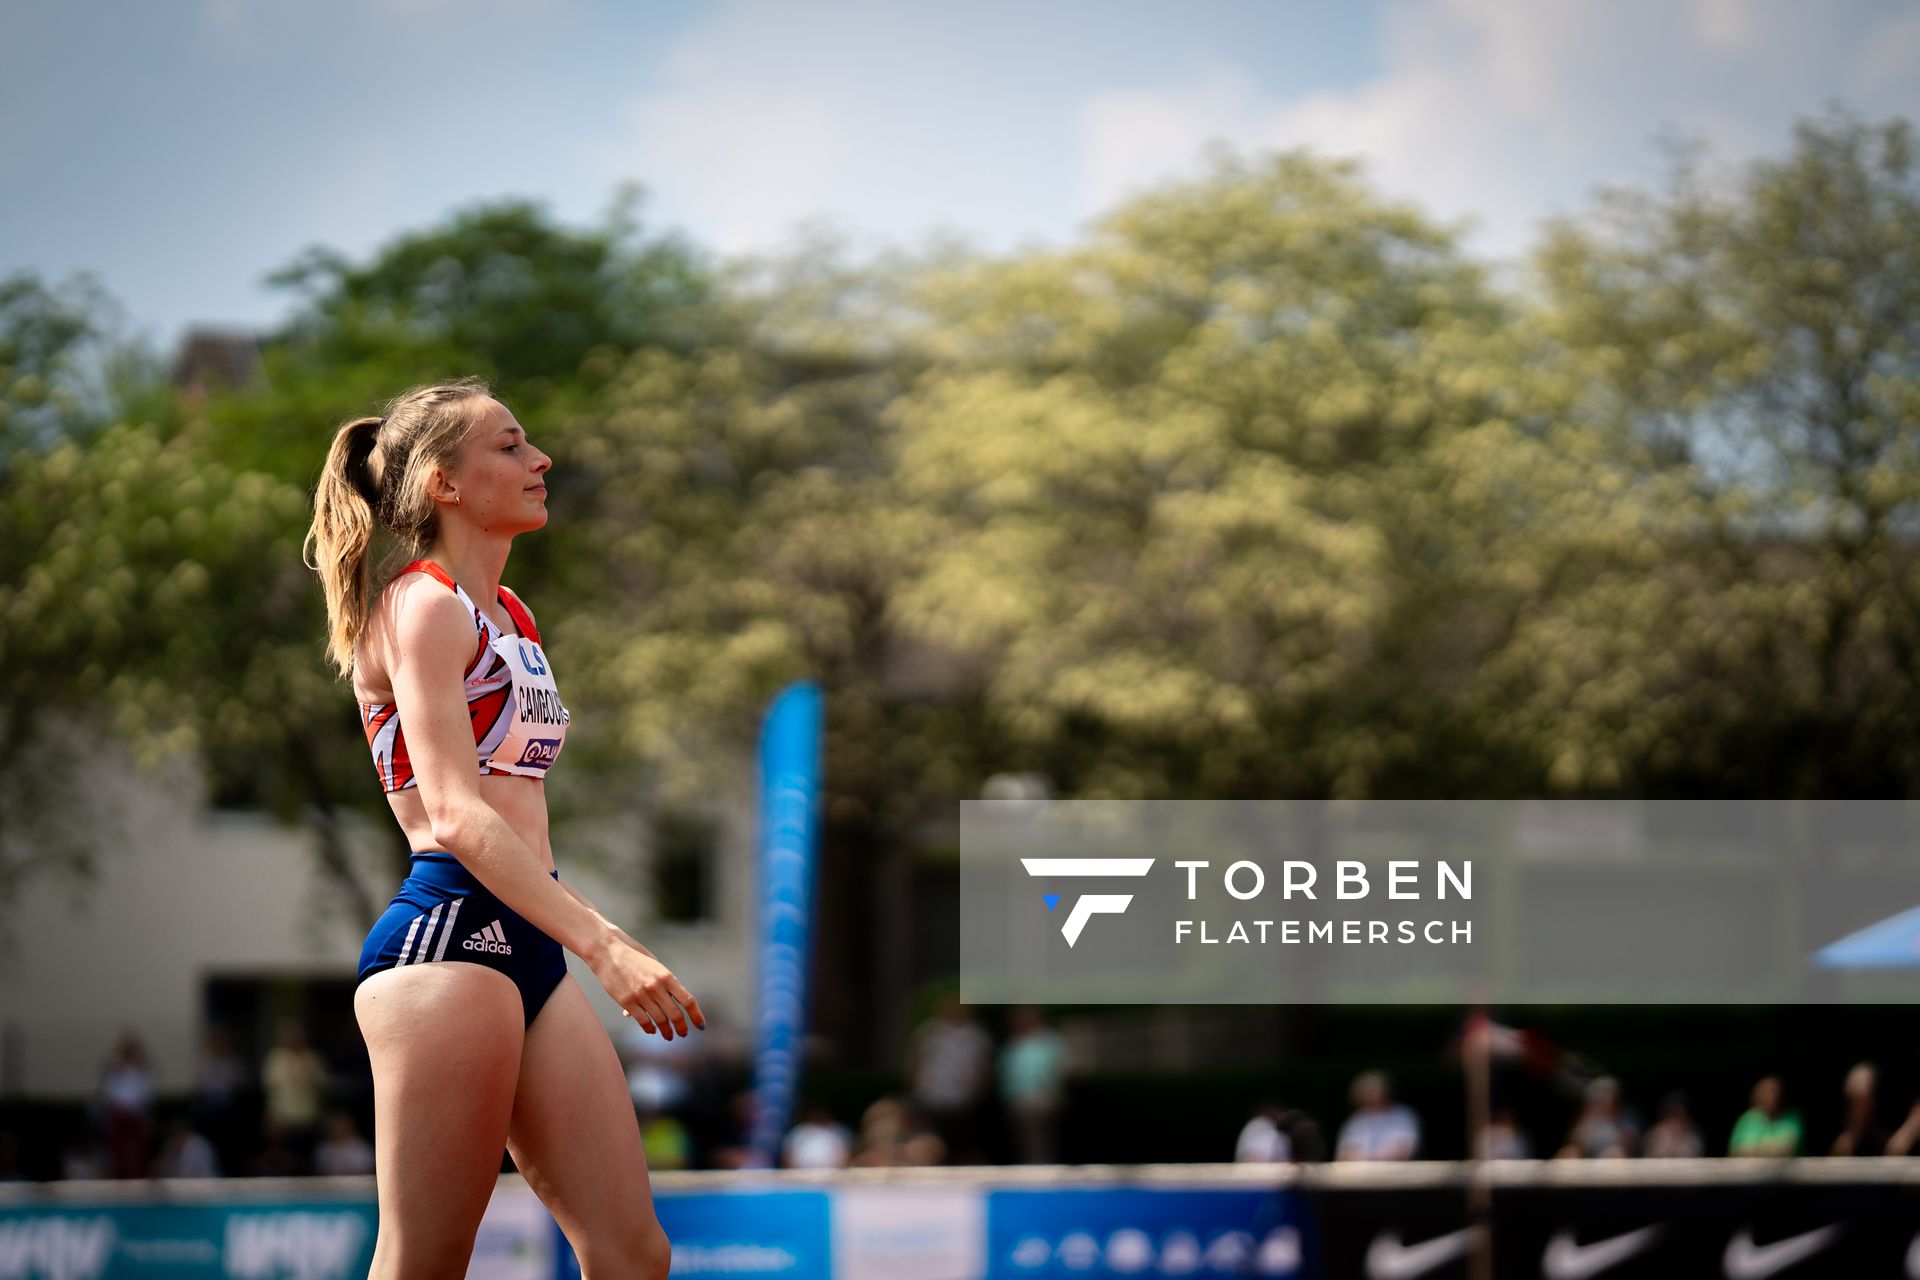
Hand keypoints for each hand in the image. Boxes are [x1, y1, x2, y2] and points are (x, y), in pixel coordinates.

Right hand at [590, 936, 704, 1039]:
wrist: (608, 951)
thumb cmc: (633, 957)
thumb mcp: (654, 965)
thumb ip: (663, 983)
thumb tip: (670, 1003)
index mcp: (666, 976)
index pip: (688, 1000)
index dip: (696, 1015)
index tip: (701, 1025)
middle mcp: (656, 987)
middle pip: (675, 1014)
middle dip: (681, 1027)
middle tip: (683, 1034)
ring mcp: (641, 995)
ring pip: (660, 1020)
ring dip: (666, 1031)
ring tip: (668, 1036)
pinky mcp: (627, 1002)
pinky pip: (642, 1021)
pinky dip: (649, 1028)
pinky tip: (652, 1031)